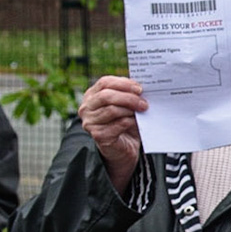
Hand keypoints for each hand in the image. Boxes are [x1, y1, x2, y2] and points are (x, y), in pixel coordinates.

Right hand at [79, 76, 146, 194]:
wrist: (122, 148)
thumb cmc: (124, 123)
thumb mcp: (124, 105)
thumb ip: (128, 95)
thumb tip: (141, 88)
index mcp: (91, 95)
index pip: (104, 83)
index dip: (123, 83)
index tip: (139, 88)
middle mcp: (86, 108)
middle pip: (106, 96)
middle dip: (128, 98)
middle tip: (144, 102)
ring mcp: (90, 122)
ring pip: (112, 110)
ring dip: (130, 110)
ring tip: (142, 111)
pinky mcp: (98, 136)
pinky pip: (118, 124)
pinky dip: (130, 121)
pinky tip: (136, 122)